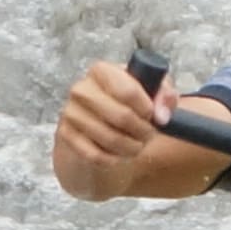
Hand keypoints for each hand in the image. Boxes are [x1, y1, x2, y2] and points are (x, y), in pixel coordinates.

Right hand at [55, 63, 228, 199]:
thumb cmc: (127, 100)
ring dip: (131, 147)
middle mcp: (81, 89)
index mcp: (102, 70)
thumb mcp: (150, 90)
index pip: (128, 91)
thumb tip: (162, 116)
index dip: (147, 108)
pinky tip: (120, 154)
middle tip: (149, 135)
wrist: (96, 119)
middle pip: (121, 116)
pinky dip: (114, 159)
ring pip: (110, 139)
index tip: (153, 116)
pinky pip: (95, 155)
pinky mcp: (66, 135)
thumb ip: (164, 95)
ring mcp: (70, 113)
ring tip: (137, 145)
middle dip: (143, 131)